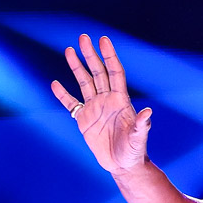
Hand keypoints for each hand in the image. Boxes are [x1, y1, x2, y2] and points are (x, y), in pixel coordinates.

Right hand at [51, 34, 152, 174]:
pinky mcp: (84, 119)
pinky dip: (62, 94)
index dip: (109, 56)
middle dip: (91, 55)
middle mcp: (107, 100)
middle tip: (83, 37)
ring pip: (84, 82)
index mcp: (121, 100)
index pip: (114, 72)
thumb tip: (148, 112)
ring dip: (77, 66)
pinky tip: (55, 84)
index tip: (103, 41)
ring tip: (69, 50)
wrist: (122, 165)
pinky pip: (71, 103)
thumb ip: (142, 125)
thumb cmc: (134, 151)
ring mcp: (95, 108)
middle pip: (98, 72)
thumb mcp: (138, 138)